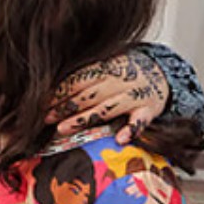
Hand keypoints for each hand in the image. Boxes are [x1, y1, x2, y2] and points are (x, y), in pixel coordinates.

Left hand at [45, 50, 168, 143]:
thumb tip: (51, 86)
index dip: (58, 93)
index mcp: (106, 67)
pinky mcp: (149, 110)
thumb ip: (84, 74)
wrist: (163, 73)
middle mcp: (119, 81)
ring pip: (105, 109)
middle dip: (63, 107)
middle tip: (44, 118)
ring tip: (62, 129)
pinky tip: (119, 139)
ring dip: (83, 119)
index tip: (41, 103)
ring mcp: (135, 96)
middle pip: (86, 95)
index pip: (77, 81)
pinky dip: (131, 129)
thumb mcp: (107, 65)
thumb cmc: (126, 72)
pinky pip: (140, 121)